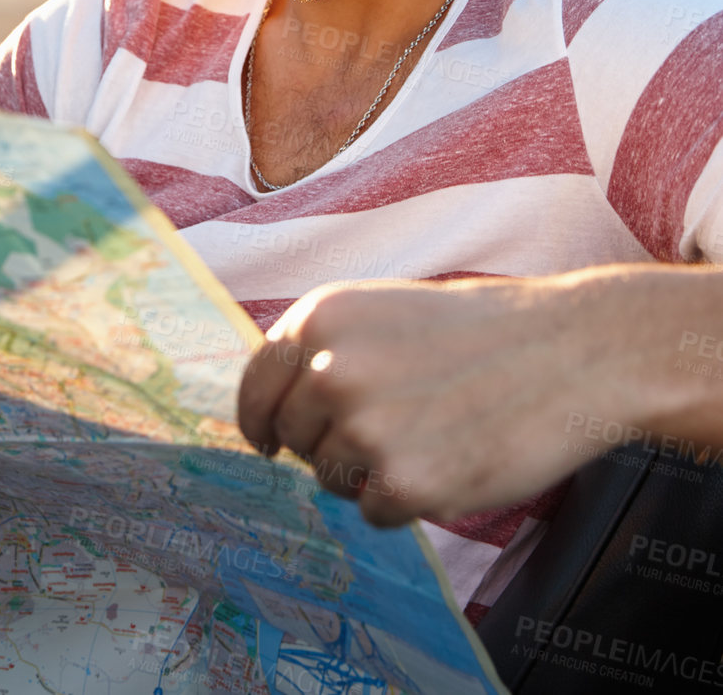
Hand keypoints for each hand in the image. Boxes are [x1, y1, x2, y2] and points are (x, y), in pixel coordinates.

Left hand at [237, 273, 652, 526]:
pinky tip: (451, 461)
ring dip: (371, 473)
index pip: (257, 385)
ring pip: (332, 479)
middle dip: (330, 444)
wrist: (569, 352)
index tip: (267, 442)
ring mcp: (363, 427)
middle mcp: (329, 369)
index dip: (260, 420)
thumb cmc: (482, 333)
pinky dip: (407, 502)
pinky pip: (374, 513)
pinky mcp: (402, 482)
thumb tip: (279, 406)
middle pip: (294, 438)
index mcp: (321, 316)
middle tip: (393, 427)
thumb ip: (328, 351)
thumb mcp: (384, 314)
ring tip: (432, 435)